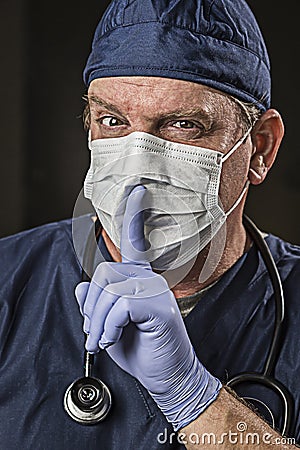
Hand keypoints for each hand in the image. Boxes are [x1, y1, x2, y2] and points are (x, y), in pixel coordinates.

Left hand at [75, 185, 220, 429]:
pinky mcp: (158, 306)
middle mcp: (149, 279)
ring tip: (105, 339)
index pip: (134, 241)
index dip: (133, 214)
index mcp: (139, 279)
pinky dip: (109, 327)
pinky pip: (119, 305)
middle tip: (95, 330)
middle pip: (104, 272)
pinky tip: (115, 339)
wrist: (166, 375)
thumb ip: (96, 304)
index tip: (136, 190)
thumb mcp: (109, 326)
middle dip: (92, 305)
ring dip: (98, 321)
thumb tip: (81, 286)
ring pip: (109, 290)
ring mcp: (156, 291)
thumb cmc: (142, 350)